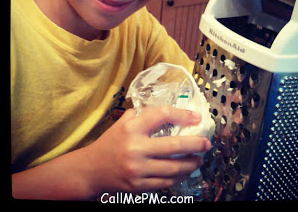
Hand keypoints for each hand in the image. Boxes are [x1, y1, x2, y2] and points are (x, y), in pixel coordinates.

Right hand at [84, 106, 210, 194]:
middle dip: (195, 144)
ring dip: (191, 163)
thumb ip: (142, 114)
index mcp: (132, 128)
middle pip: (174, 145)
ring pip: (174, 168)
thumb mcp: (123, 123)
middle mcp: (135, 148)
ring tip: (199, 159)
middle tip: (206, 143)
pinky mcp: (139, 186)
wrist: (91, 170)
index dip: (183, 115)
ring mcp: (138, 169)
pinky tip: (185, 171)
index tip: (196, 117)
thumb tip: (168, 111)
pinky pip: (166, 182)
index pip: (162, 115)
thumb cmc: (110, 142)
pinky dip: (179, 177)